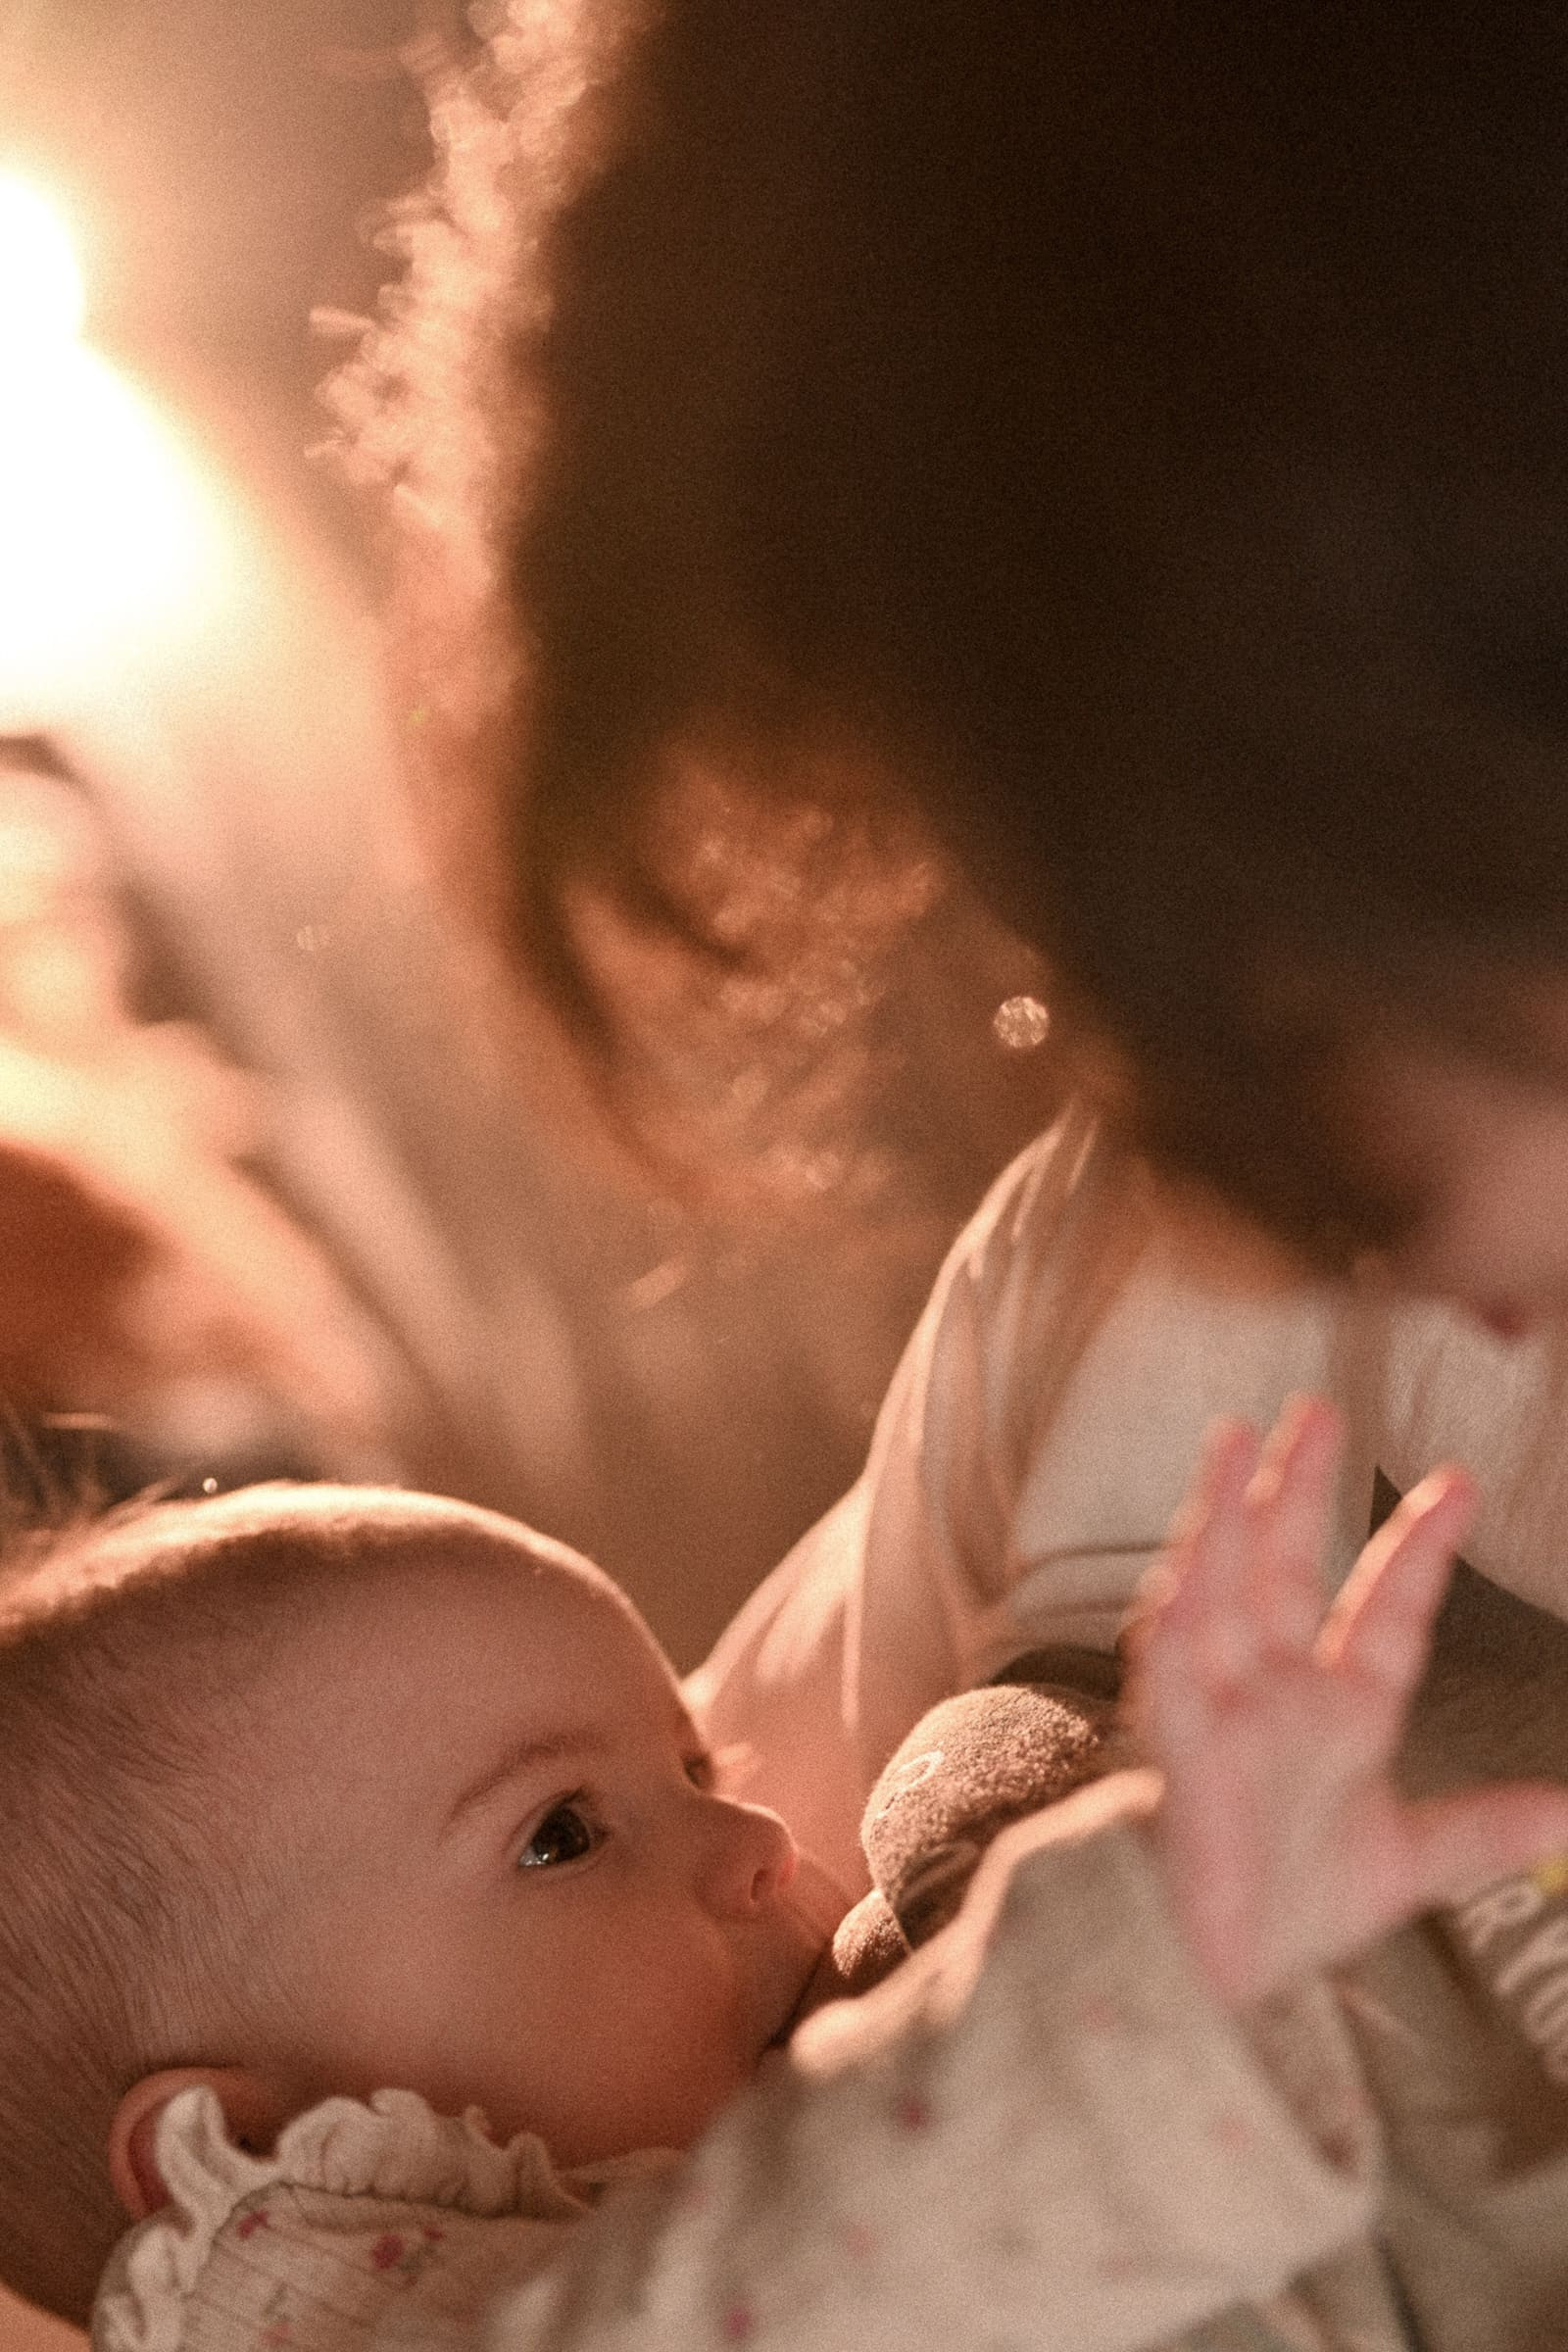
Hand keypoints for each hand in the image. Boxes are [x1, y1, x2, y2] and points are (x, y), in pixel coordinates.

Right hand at [1126, 1397, 1567, 2006]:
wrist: (1220, 1976)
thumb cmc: (1293, 1907)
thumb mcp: (1407, 1862)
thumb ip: (1481, 1829)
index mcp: (1337, 1708)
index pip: (1385, 1609)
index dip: (1418, 1550)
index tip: (1457, 1486)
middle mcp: (1274, 1691)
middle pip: (1284, 1570)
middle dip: (1296, 1491)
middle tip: (1314, 1412)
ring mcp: (1221, 1708)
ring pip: (1219, 1591)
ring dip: (1223, 1517)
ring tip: (1235, 1441)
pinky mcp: (1177, 1745)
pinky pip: (1170, 1669)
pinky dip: (1175, 1616)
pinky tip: (1186, 1566)